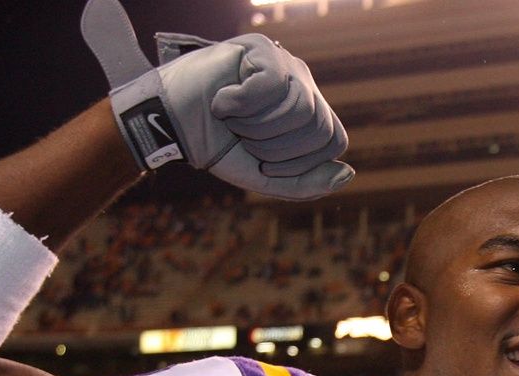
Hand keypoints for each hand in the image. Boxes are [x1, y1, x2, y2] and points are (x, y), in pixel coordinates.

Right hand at [81, 0, 350, 199]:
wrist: (170, 125)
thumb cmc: (218, 146)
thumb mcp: (266, 176)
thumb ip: (308, 183)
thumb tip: (348, 174)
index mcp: (309, 111)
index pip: (334, 139)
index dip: (301, 162)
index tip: (264, 162)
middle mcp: (302, 82)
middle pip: (319, 126)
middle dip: (276, 147)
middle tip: (244, 139)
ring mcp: (283, 62)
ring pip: (300, 108)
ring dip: (258, 127)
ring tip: (233, 120)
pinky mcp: (260, 49)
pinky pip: (271, 85)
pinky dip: (241, 104)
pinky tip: (221, 101)